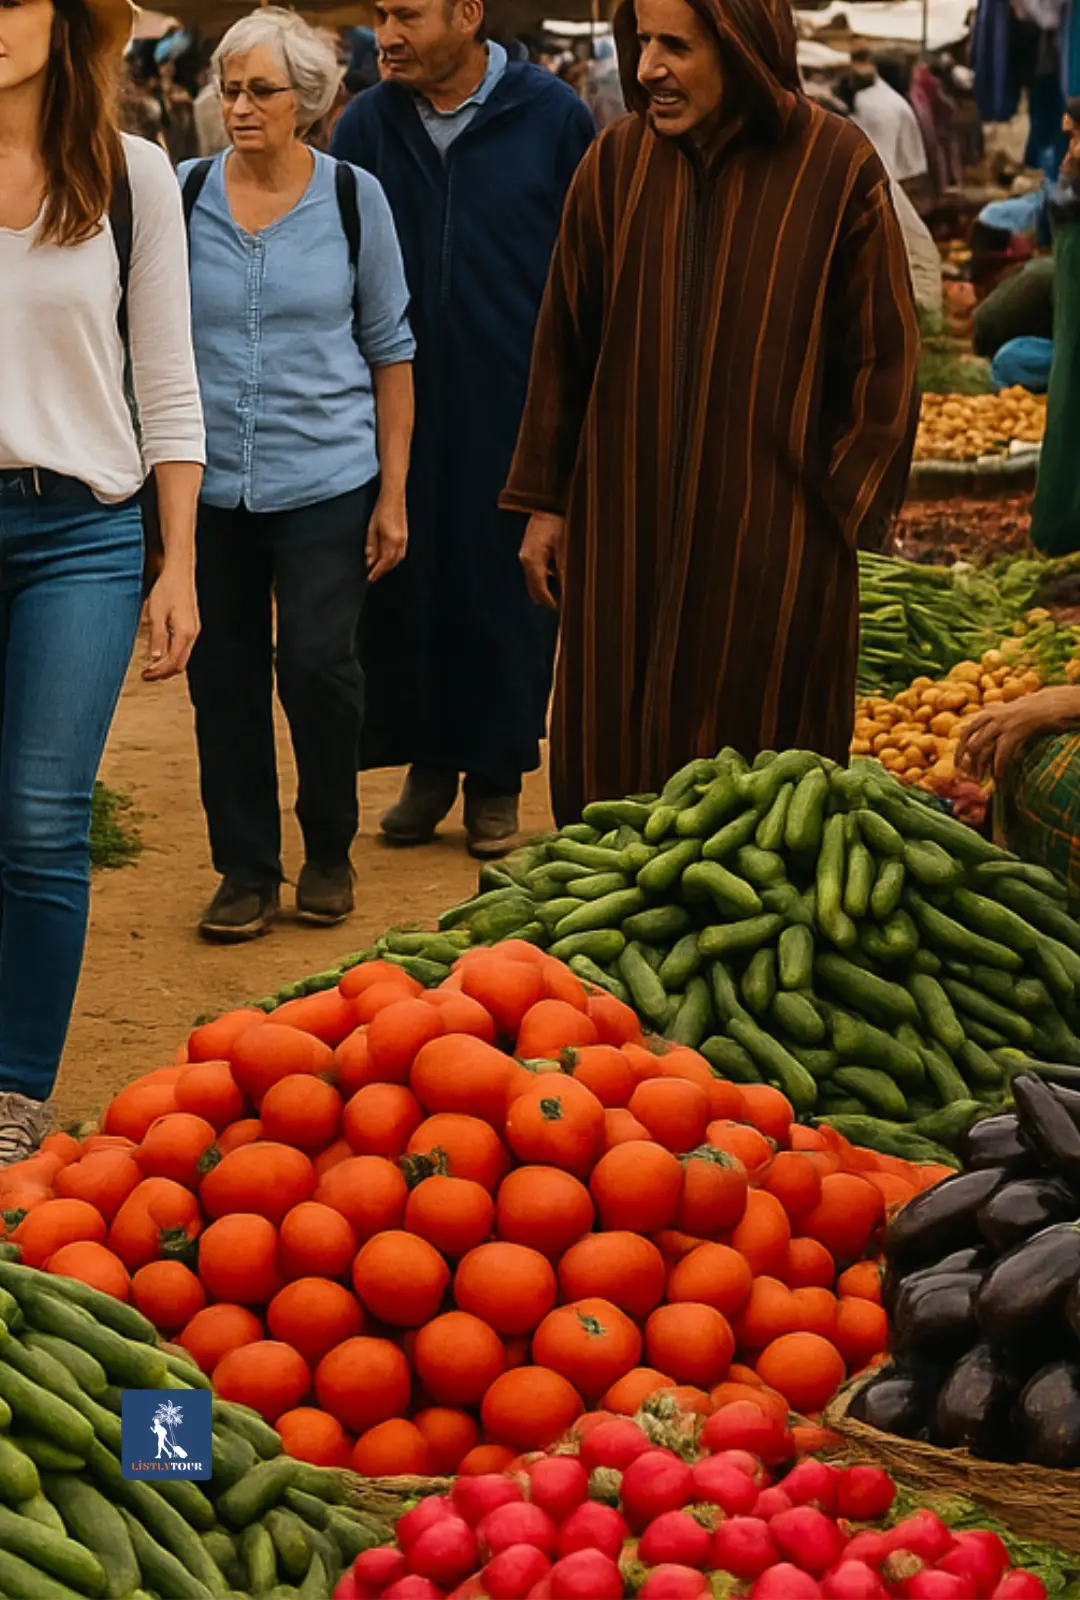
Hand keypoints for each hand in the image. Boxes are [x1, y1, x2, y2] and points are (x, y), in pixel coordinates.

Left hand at [142, 564, 198, 681]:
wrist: (179, 573)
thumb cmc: (167, 590)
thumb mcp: (156, 614)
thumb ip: (157, 638)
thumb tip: (154, 658)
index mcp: (184, 633)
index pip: (172, 662)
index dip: (158, 672)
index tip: (145, 675)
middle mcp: (192, 635)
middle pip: (180, 664)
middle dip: (163, 672)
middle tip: (146, 674)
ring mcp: (193, 631)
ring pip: (182, 657)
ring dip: (167, 665)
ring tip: (151, 666)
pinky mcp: (191, 627)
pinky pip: (182, 648)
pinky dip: (171, 655)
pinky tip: (160, 652)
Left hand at [366, 493, 407, 582]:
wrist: (393, 497)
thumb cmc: (382, 509)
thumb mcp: (371, 528)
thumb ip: (371, 546)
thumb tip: (369, 560)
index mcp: (391, 540)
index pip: (384, 562)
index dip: (376, 572)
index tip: (370, 578)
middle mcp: (400, 542)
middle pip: (392, 563)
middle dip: (382, 571)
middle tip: (373, 575)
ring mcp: (405, 540)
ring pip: (397, 560)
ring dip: (388, 566)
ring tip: (379, 569)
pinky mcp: (406, 537)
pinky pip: (401, 553)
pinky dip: (393, 559)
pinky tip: (387, 559)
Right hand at [520, 513, 564, 609]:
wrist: (547, 503)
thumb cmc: (558, 521)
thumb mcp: (566, 547)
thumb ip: (565, 570)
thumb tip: (568, 591)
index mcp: (532, 560)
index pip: (540, 590)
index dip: (551, 603)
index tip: (564, 610)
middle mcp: (525, 560)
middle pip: (534, 589)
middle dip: (548, 599)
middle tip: (566, 605)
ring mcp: (525, 556)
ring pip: (534, 582)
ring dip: (547, 589)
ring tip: (564, 593)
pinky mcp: (529, 551)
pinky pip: (536, 572)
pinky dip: (545, 579)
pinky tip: (559, 578)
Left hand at [956, 686, 1079, 783]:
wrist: (1043, 706)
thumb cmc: (1021, 713)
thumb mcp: (1000, 714)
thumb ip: (987, 726)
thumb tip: (974, 745)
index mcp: (984, 715)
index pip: (964, 734)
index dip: (958, 751)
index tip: (957, 765)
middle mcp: (989, 720)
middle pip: (970, 745)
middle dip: (967, 763)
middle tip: (968, 777)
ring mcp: (1000, 727)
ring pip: (980, 751)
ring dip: (979, 769)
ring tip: (980, 781)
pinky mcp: (1013, 734)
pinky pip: (1000, 755)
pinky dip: (998, 769)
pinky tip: (998, 779)